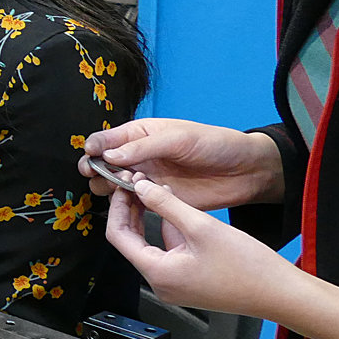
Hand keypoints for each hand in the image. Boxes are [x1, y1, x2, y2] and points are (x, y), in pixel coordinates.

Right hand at [80, 118, 283, 208]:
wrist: (245, 171)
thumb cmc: (214, 144)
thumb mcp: (178, 138)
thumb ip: (143, 148)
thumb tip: (108, 156)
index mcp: (138, 134)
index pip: (103, 140)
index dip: (93, 149)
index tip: (93, 157)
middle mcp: (137, 157)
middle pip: (101, 165)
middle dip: (98, 171)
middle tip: (110, 176)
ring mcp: (146, 179)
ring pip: (112, 186)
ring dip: (113, 188)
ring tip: (130, 187)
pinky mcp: (157, 200)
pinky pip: (133, 204)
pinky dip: (130, 204)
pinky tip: (141, 201)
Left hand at [106, 179, 292, 317]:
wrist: (281, 293)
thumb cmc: (248, 268)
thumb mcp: (201, 226)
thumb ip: (165, 205)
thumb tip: (140, 188)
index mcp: (158, 273)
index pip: (118, 235)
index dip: (117, 207)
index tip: (122, 186)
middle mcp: (161, 283)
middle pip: (131, 240)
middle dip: (132, 210)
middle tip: (136, 184)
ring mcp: (175, 284)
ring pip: (151, 244)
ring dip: (152, 217)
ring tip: (156, 190)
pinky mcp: (189, 282)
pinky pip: (169, 251)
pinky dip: (170, 230)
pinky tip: (178, 209)